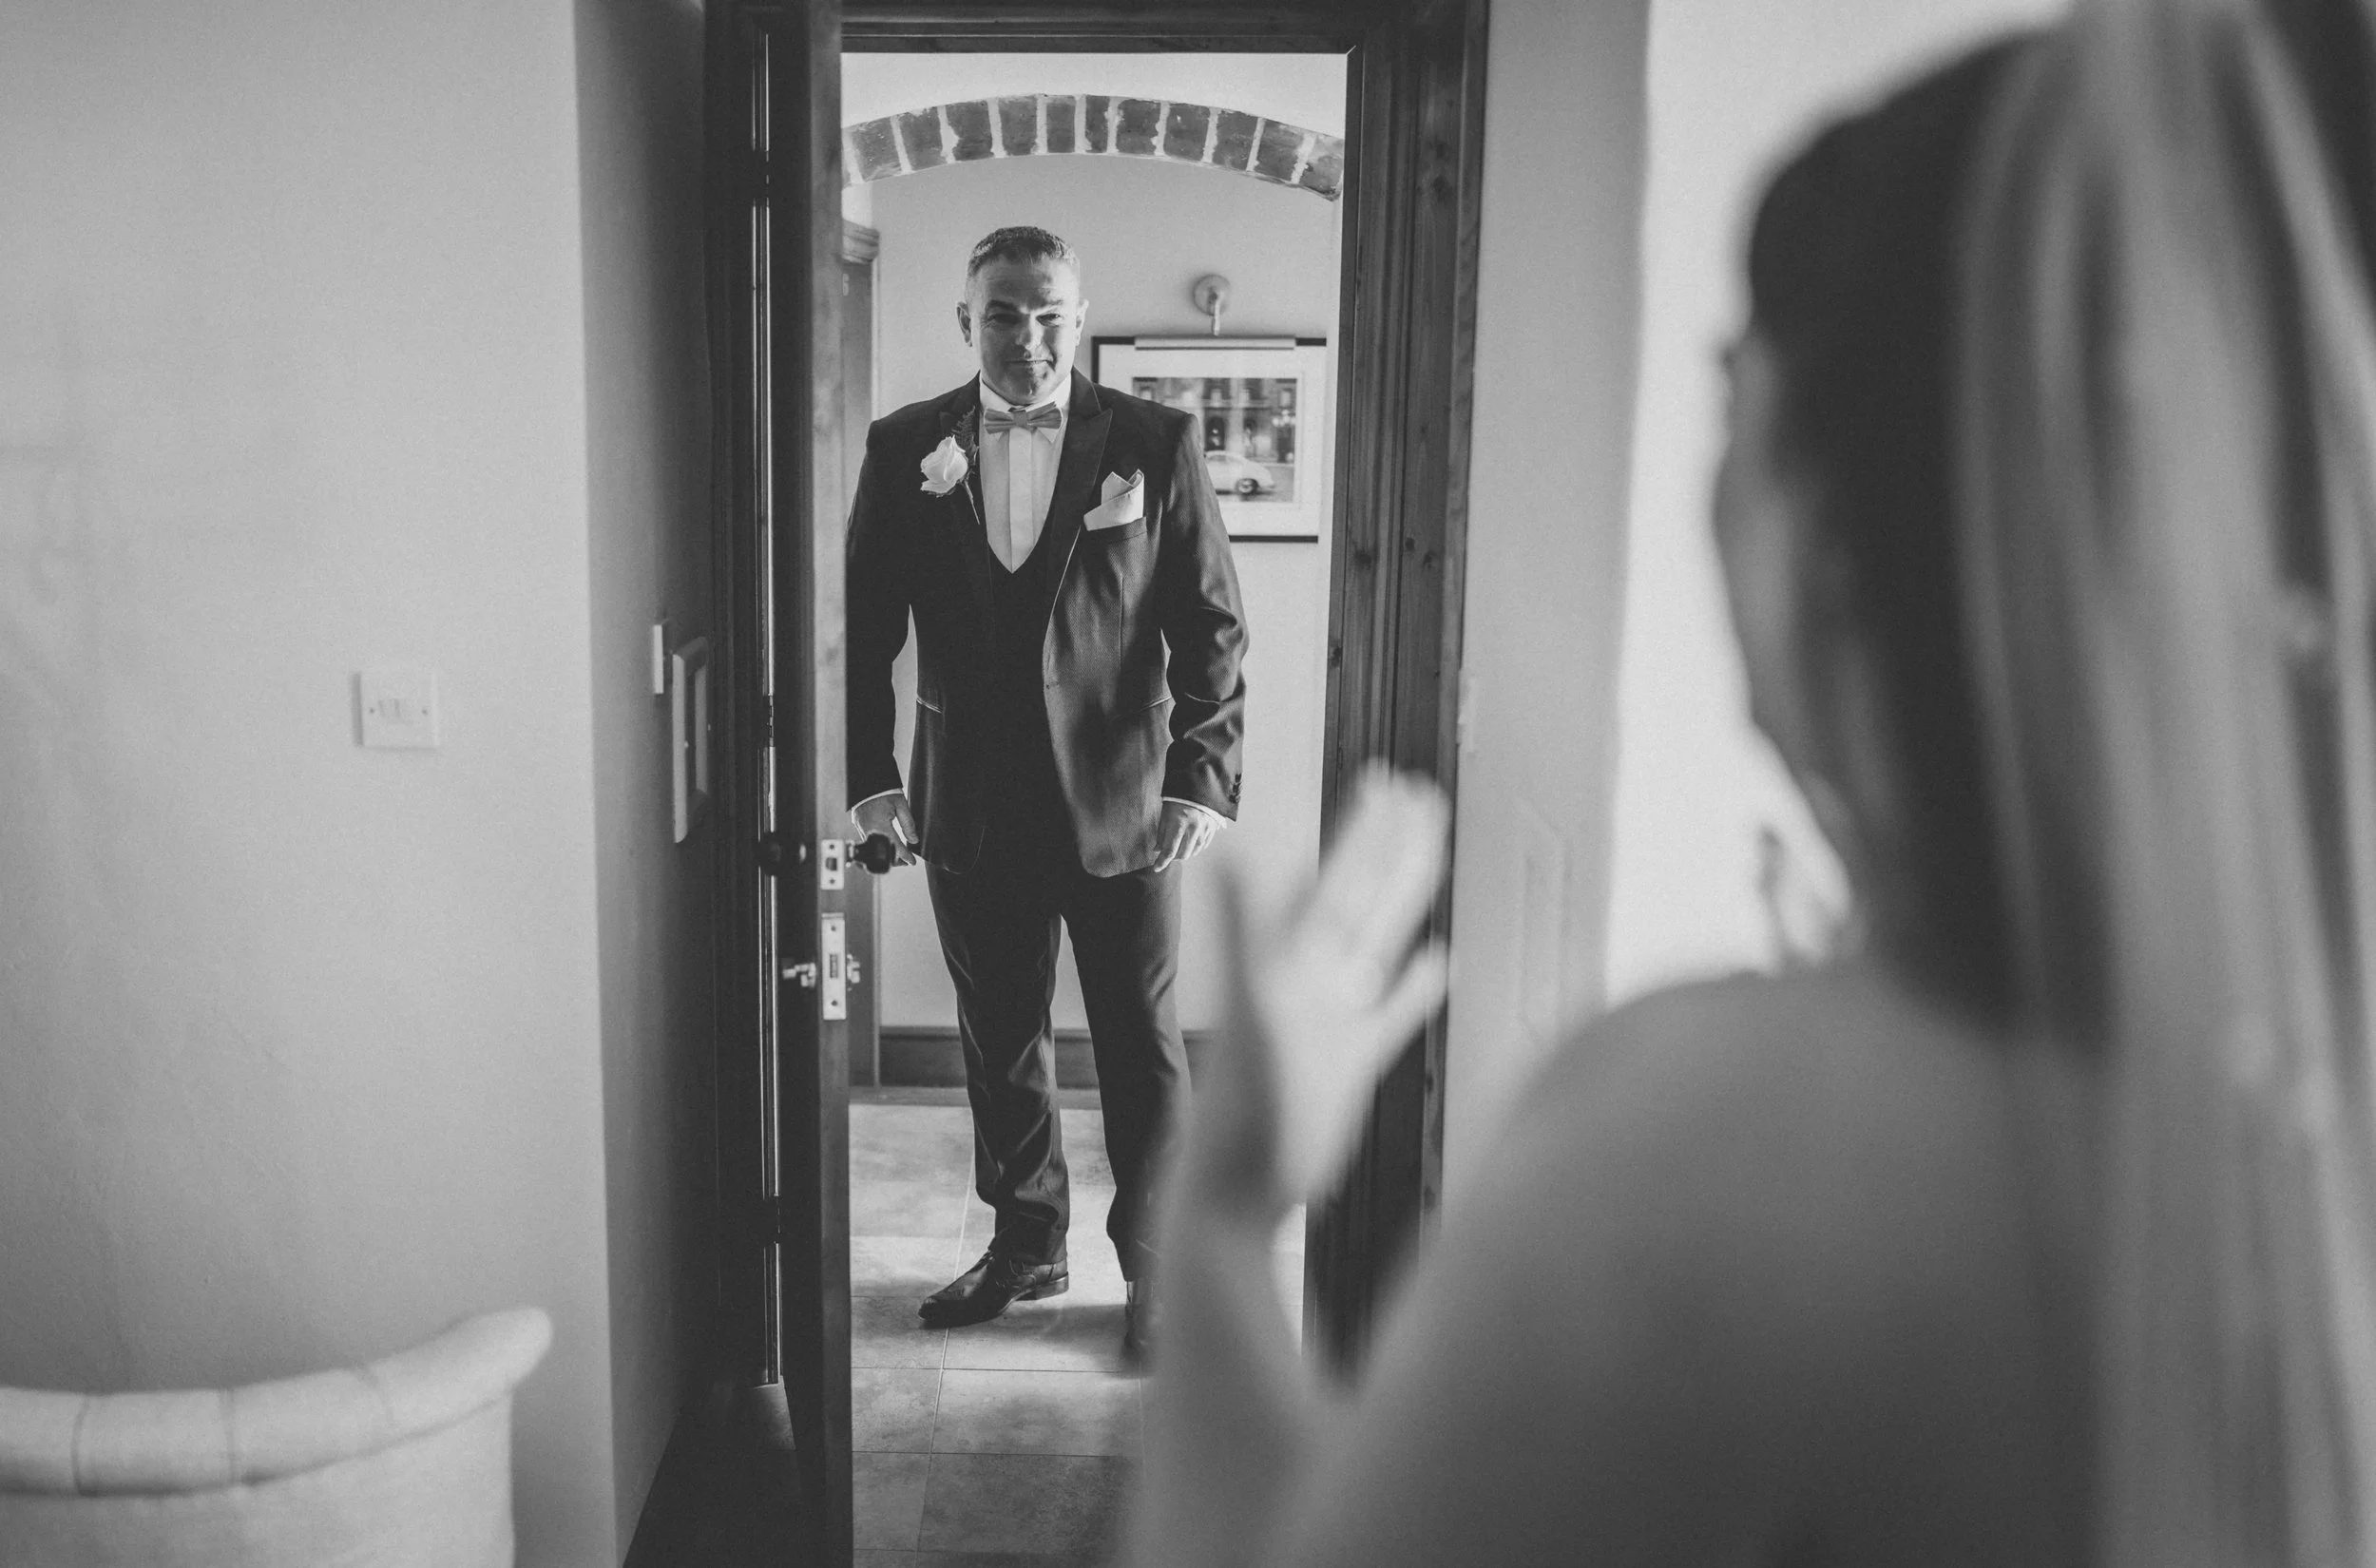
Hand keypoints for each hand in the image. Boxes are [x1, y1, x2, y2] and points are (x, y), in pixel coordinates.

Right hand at [852, 792, 919, 866]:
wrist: (866, 782)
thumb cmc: (884, 791)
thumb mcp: (901, 805)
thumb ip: (908, 824)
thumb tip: (914, 840)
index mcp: (880, 825)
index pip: (895, 846)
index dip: (905, 856)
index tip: (912, 862)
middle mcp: (869, 830)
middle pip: (883, 852)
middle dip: (895, 859)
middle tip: (906, 861)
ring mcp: (861, 829)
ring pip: (875, 848)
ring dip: (886, 853)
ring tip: (898, 855)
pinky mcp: (858, 826)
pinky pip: (869, 841)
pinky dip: (879, 845)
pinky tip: (887, 845)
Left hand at [1152, 799, 1224, 871]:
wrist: (1198, 786)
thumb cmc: (1177, 799)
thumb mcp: (1165, 815)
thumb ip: (1161, 834)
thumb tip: (1157, 851)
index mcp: (1179, 824)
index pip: (1169, 850)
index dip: (1162, 862)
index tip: (1156, 867)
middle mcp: (1193, 828)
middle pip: (1183, 854)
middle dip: (1173, 858)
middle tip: (1168, 853)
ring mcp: (1204, 829)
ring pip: (1194, 851)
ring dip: (1185, 853)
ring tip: (1179, 847)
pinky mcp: (1212, 827)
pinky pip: (1203, 845)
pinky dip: (1195, 848)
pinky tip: (1190, 843)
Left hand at [1181, 767, 1450, 1220]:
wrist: (1234, 1195)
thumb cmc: (1239, 1117)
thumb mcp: (1251, 1013)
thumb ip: (1242, 931)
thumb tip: (1226, 852)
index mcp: (1293, 963)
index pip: (1340, 879)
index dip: (1365, 831)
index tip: (1389, 780)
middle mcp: (1314, 983)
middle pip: (1364, 899)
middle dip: (1390, 847)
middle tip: (1421, 793)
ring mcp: (1332, 1021)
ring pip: (1379, 944)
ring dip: (1405, 898)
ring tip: (1432, 851)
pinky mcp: (1348, 1066)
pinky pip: (1390, 1014)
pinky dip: (1415, 988)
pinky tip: (1441, 960)